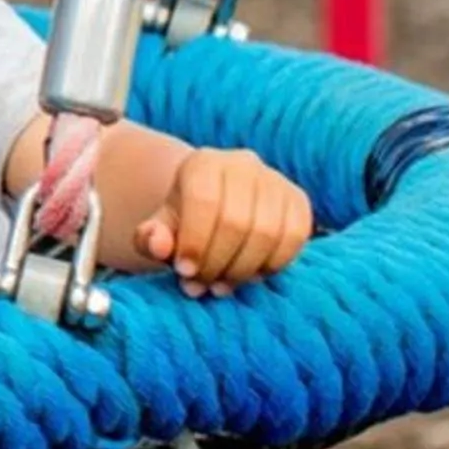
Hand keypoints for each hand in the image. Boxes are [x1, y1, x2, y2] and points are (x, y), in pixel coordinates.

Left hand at [136, 146, 312, 298]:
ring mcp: (275, 180)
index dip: (195, 242)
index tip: (184, 272)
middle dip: (218, 263)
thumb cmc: (184, 220)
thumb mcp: (159, 228)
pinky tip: (251, 276)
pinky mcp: (298, 200)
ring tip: (222, 285)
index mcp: (203, 163)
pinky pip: (296, 237)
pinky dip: (273, 264)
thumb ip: (150, 238)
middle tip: (203, 285)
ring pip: (268, 232)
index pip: (204, 201)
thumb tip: (158, 245)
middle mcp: (243, 164)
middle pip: (237, 222)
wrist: (217, 205)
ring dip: (244, 269)